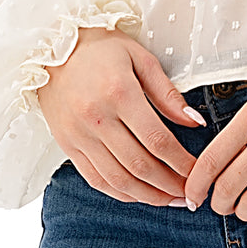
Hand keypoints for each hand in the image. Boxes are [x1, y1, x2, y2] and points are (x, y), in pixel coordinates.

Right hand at [36, 26, 202, 205]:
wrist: (49, 47)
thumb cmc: (100, 48)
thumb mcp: (140, 58)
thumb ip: (168, 93)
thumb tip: (196, 123)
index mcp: (119, 93)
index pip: (157, 140)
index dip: (181, 162)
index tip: (198, 171)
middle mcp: (96, 118)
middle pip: (139, 165)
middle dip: (170, 185)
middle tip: (190, 194)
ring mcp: (78, 135)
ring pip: (118, 179)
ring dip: (148, 196)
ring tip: (170, 200)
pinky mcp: (67, 145)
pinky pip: (95, 179)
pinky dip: (120, 193)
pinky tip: (140, 194)